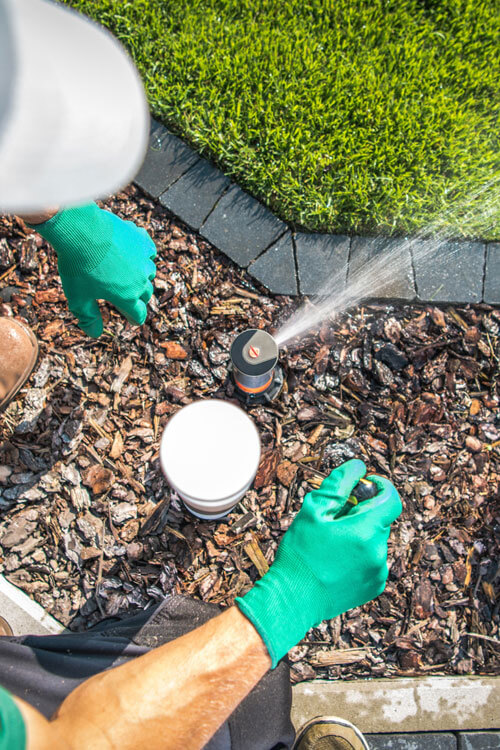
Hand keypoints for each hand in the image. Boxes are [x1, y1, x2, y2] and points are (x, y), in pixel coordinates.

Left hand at [30, 203, 155, 336]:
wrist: (80, 230)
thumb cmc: (77, 266)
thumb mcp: (78, 298)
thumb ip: (88, 319)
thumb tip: (95, 334)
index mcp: (127, 298)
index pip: (138, 315)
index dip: (132, 318)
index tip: (129, 318)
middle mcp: (140, 281)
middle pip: (145, 295)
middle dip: (136, 298)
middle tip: (123, 295)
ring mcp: (143, 260)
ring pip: (149, 273)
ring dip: (140, 276)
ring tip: (126, 273)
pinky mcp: (142, 241)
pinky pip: (149, 252)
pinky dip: (143, 255)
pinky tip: (133, 254)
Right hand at [236, 459, 401, 666]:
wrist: (293, 600)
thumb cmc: (300, 555)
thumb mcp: (313, 511)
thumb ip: (339, 484)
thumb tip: (358, 467)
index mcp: (365, 531)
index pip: (391, 498)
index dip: (379, 486)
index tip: (363, 485)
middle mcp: (378, 552)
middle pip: (380, 518)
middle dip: (361, 511)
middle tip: (333, 518)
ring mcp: (378, 572)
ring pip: (375, 539)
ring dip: (359, 533)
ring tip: (331, 543)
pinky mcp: (373, 587)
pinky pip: (372, 560)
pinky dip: (359, 554)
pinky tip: (336, 560)